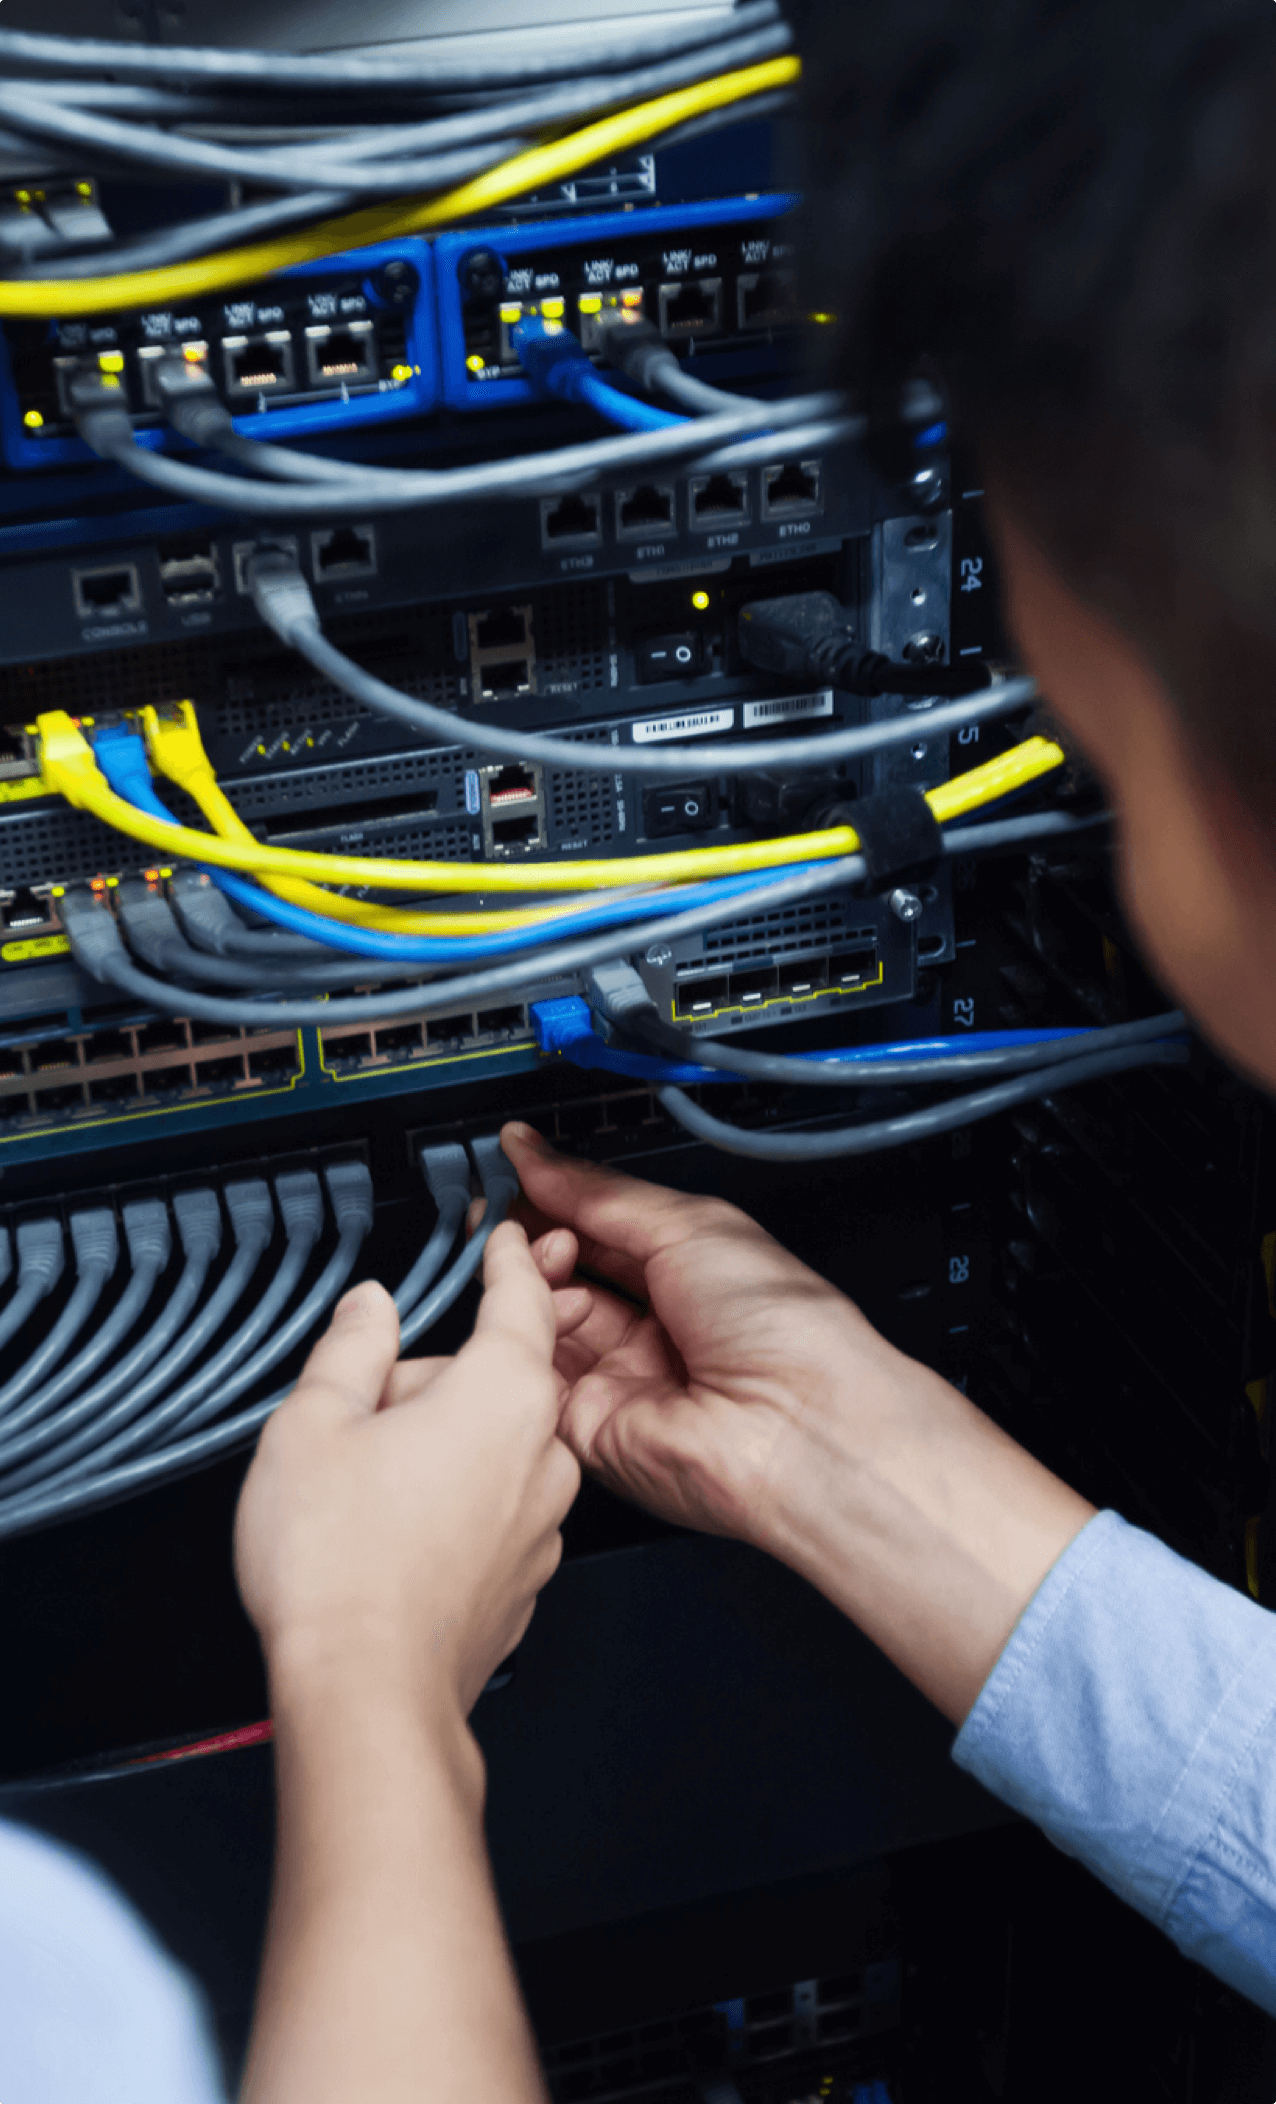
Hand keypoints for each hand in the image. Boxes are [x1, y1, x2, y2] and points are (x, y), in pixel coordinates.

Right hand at [234, 1221, 580, 1734]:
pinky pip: (492, 1509)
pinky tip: (392, 1537)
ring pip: (490, 1448)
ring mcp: (542, 1522)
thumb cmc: (342, 1565)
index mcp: (504, 1394)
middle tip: (357, 1418)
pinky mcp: (525, 1578)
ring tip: (365, 1489)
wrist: (368, 1695)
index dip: (507, 1259)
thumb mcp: (315, 1422)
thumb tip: (370, 1308)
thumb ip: (351, 1347)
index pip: (521, 1298)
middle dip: (430, 1383)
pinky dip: (451, 1506)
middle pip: (491, 1379)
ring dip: (439, 1447)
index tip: (505, 1236)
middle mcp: (543, 1454)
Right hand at [502, 1122, 1095, 1726]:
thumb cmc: (783, 1327)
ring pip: (539, 1319)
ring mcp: (619, 1377)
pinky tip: (527, 1297)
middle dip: (533, 1236)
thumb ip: (600, 1192)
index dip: (555, 1198)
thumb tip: (536, 1151)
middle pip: (564, 1273)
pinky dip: (520, 1330)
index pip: (601, 1228)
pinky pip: (531, 1374)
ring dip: (528, 1276)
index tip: (514, 1169)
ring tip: (534, 1252)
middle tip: (511, 1210)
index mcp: (688, 1273)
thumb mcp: (688, 1224)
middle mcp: (653, 1327)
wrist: (800, 1424)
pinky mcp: (589, 1427)